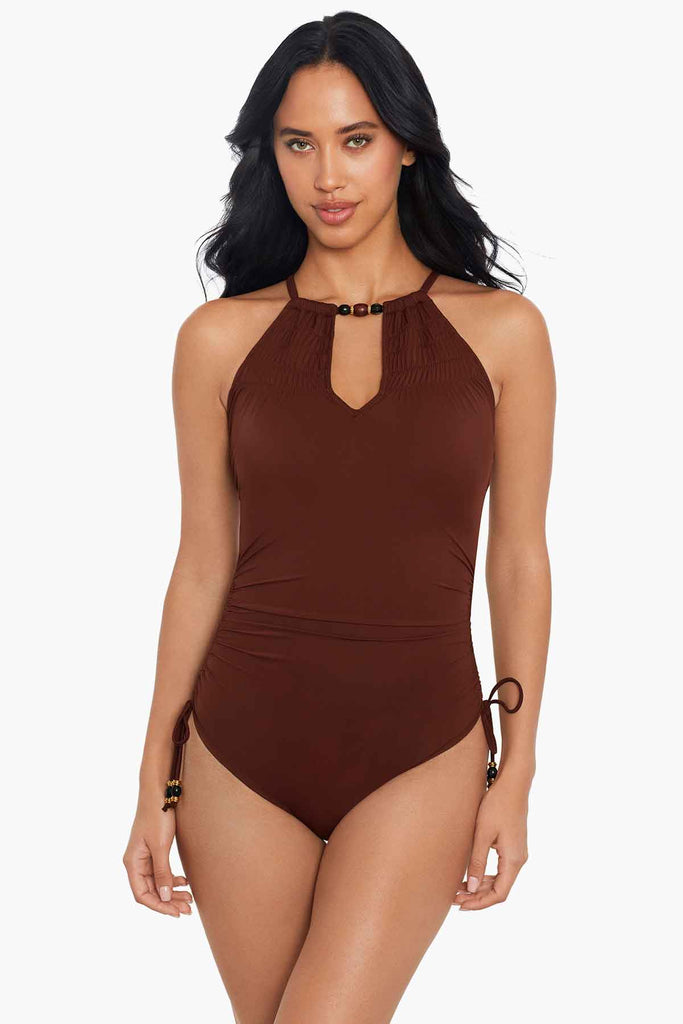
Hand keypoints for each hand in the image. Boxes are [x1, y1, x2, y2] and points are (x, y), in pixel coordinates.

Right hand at [123, 802, 193, 916]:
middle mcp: (135, 862)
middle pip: (151, 891)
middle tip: (188, 909)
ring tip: (189, 898)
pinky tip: (184, 882)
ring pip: (157, 882)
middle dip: (169, 901)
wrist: (159, 792)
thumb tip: (164, 898)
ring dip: (172, 892)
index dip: (158, 906)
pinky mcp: (153, 850)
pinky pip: (161, 872)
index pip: (142, 894)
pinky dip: (172, 879)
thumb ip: (162, 873)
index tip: (176, 913)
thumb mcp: (161, 846)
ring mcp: (144, 856)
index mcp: (132, 863)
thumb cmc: (157, 816)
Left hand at [453, 774, 528, 910]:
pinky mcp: (513, 846)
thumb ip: (477, 862)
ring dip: (481, 887)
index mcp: (513, 860)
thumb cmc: (497, 805)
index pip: (499, 894)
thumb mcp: (483, 834)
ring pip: (500, 880)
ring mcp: (517, 853)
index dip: (480, 903)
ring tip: (459, 889)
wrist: (513, 784)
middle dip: (477, 897)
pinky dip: (486, 875)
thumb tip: (472, 888)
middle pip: (499, 889)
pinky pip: (500, 869)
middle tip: (454, 898)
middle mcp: (519, 860)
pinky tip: (470, 875)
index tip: (461, 906)